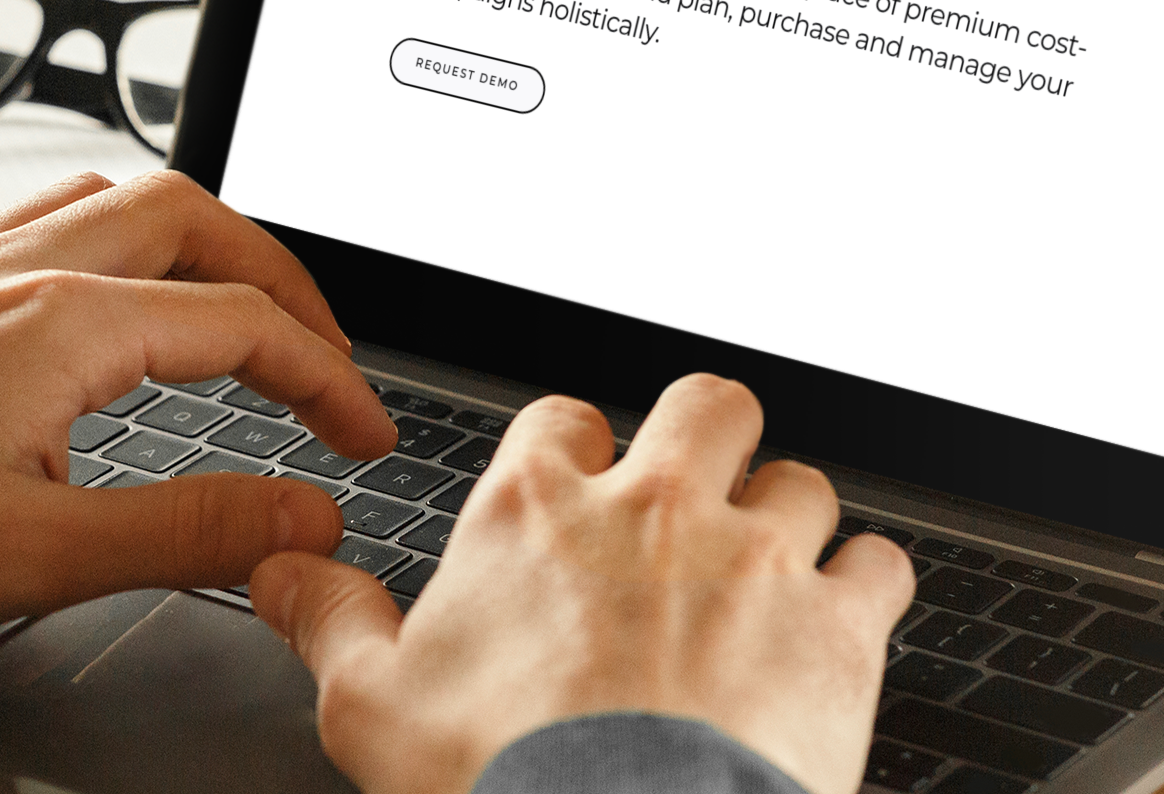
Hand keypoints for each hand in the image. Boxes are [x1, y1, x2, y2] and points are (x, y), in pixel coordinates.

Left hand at [0, 169, 395, 636]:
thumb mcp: (38, 551)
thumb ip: (188, 529)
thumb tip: (304, 512)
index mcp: (74, 321)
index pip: (248, 327)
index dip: (329, 381)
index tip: (364, 439)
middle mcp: (28, 268)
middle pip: (196, 218)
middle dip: (279, 277)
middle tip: (317, 349)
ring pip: (111, 194)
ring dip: (193, 236)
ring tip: (226, 293)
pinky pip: (19, 216)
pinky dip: (84, 229)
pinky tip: (75, 268)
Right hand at [252, 373, 914, 793]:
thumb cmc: (494, 785)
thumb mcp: (371, 708)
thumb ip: (328, 618)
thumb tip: (283, 569)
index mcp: (540, 510)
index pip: (561, 419)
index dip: (573, 450)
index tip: (578, 487)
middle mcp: (655, 507)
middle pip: (706, 406)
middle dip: (708, 439)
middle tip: (701, 491)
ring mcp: (756, 555)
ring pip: (801, 482)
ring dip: (789, 522)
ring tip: (772, 575)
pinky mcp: (837, 622)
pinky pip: (880, 563)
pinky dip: (867, 588)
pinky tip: (846, 621)